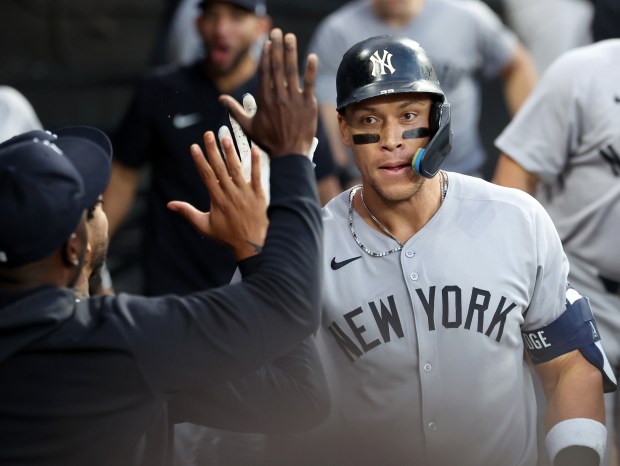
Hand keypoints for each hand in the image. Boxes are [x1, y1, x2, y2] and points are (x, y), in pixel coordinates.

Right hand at [167, 131, 268, 260]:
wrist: (253, 245)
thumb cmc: (227, 236)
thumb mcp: (204, 226)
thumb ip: (188, 213)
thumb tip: (170, 205)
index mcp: (217, 200)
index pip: (207, 176)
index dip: (200, 160)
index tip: (194, 147)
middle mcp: (231, 194)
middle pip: (220, 168)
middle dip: (213, 150)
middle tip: (208, 134)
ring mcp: (246, 193)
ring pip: (237, 169)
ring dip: (231, 152)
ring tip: (226, 137)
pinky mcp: (259, 194)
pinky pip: (257, 176)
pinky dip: (256, 162)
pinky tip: (254, 148)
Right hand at [219, 28, 317, 157]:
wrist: (289, 154)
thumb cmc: (268, 141)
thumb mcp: (248, 126)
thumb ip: (235, 110)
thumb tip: (220, 99)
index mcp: (264, 100)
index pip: (264, 72)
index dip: (266, 55)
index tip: (267, 43)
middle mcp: (278, 96)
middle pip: (277, 67)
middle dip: (277, 47)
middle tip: (277, 32)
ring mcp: (294, 99)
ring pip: (292, 71)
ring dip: (291, 52)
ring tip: (290, 37)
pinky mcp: (308, 104)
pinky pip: (309, 83)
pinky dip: (311, 69)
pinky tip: (312, 56)